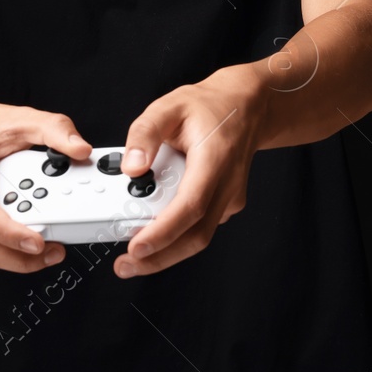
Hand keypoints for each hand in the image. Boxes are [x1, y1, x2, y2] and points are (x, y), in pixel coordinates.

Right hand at [0, 92, 92, 273]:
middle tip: (52, 253)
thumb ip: (53, 129)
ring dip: (14, 258)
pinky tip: (30, 237)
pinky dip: (7, 247)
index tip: (36, 241)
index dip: (8, 232)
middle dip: (17, 259)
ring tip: (48, 251)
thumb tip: (80, 149)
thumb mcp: (18, 117)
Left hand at [114, 65, 266, 277]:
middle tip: (125, 266)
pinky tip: (154, 233)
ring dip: (167, 253)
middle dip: (159, 258)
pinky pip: (201, 226)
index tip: (137, 247)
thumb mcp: (169, 105)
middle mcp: (227, 184)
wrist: (247, 106)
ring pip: (200, 236)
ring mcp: (230, 197)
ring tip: (133, 258)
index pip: (191, 205)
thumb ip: (145, 133)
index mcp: (214, 159)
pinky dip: (177, 236)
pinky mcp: (227, 203)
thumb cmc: (209, 106)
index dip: (164, 232)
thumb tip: (131, 167)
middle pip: (196, 234)